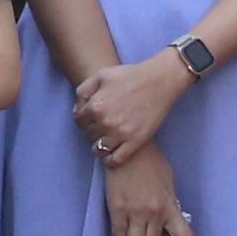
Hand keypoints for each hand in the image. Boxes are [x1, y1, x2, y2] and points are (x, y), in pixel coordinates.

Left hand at [71, 52, 190, 163]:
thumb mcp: (101, 75)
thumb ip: (83, 91)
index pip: (78, 121)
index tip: (90, 118)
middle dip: (91, 130)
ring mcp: (120, 134)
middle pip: (88, 135)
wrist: (159, 81)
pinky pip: (115, 160)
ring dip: (98, 146)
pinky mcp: (134, 142)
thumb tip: (77, 110)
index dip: (83, 119)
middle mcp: (105, 122)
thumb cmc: (130, 75)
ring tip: (105, 139)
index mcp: (95, 106)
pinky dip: (109, 160)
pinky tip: (111, 154)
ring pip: (98, 150)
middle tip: (101, 126)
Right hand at [101, 144, 193, 235]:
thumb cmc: (151, 162)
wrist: (128, 149)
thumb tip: (167, 221)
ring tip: (133, 233)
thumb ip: (169, 204)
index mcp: (170, 206)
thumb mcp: (168, 183)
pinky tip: (121, 226)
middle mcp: (154, 213)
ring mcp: (135, 212)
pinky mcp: (117, 209)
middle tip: (146, 234)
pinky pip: (118, 235)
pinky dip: (120, 235)